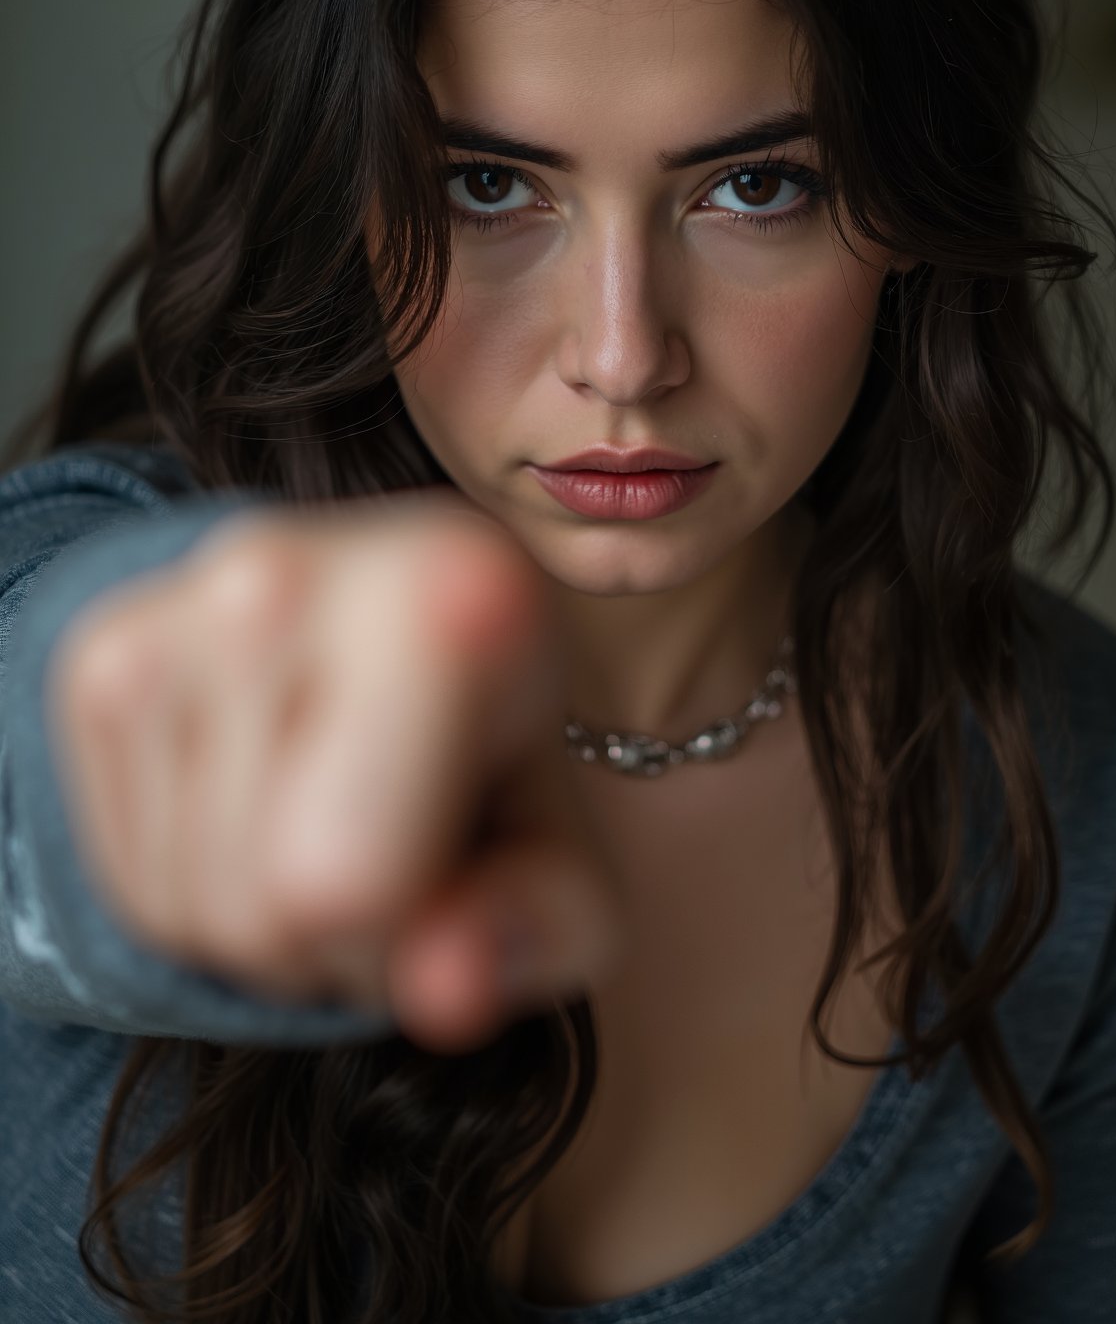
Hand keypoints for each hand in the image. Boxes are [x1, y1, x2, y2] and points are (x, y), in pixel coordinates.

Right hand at [47, 490, 624, 1052]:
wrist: (404, 625)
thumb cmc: (500, 752)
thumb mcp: (568, 855)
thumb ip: (540, 926)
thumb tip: (446, 990)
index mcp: (445, 594)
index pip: (348, 878)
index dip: (401, 931)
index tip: (447, 858)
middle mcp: (285, 572)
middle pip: (259, 907)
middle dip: (330, 944)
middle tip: (387, 852)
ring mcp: (174, 605)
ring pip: (183, 907)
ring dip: (259, 925)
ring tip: (325, 824)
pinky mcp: (101, 650)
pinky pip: (124, 879)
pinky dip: (191, 890)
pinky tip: (258, 808)